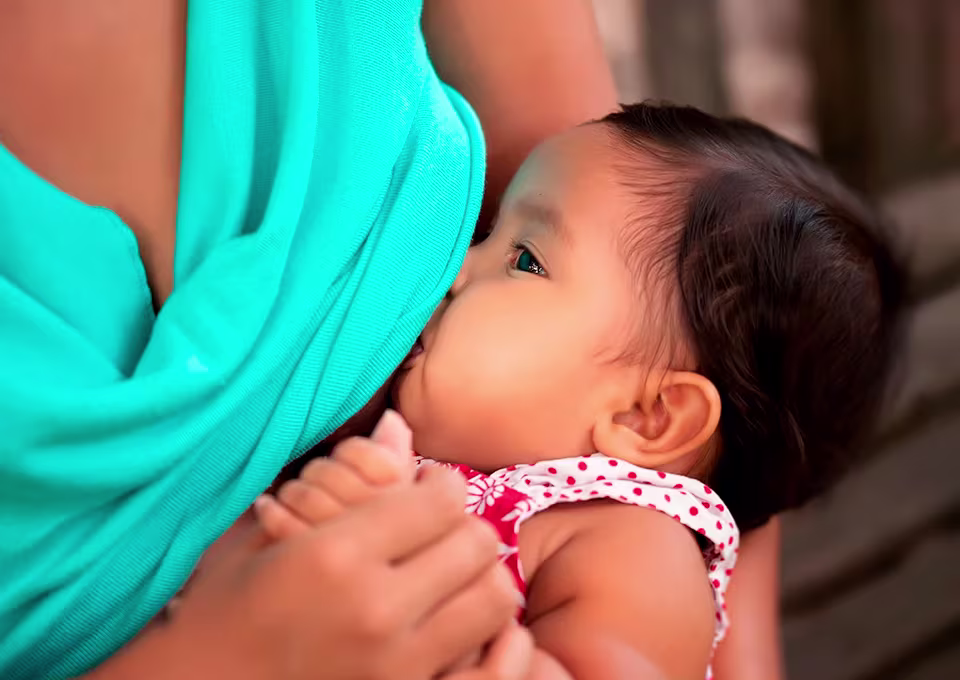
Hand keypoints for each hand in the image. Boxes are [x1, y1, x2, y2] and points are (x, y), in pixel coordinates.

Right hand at [256, 410, 534, 678]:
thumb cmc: (223, 608)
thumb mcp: (268, 534)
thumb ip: (342, 477)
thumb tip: (397, 422)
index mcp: (334, 555)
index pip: (439, 501)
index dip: (442, 485)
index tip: (429, 488)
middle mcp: (374, 607)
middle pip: (475, 544)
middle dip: (467, 527)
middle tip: (445, 529)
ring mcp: (395, 661)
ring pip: (493, 598)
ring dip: (481, 576)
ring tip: (453, 573)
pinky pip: (481, 652)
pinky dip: (481, 629)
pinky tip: (450, 617)